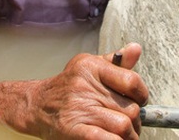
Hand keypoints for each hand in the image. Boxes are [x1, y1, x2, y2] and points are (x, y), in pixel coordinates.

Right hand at [30, 42, 148, 139]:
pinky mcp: (72, 130)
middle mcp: (84, 85)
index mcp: (91, 67)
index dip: (142, 95)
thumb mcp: (89, 67)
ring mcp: (78, 108)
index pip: (131, 81)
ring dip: (129, 136)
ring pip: (123, 126)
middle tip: (131, 124)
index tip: (139, 101)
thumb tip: (136, 48)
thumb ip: (115, 62)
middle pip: (130, 108)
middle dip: (136, 122)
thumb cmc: (68, 86)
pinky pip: (105, 139)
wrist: (36, 104)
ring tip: (124, 136)